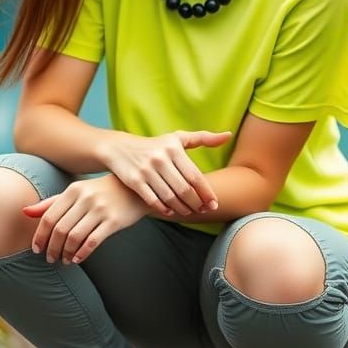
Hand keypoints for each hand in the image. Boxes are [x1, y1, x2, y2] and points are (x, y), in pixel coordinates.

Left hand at [22, 174, 149, 265]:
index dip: (40, 236)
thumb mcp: (75, 193)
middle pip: (60, 229)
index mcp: (73, 191)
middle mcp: (85, 199)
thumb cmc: (99, 192)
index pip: (49, 217)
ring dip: (66, 252)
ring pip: (75, 237)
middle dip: (52, 248)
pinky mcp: (114, 221)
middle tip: (50, 259)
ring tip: (64, 260)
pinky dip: (82, 253)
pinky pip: (93, 241)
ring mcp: (100, 209)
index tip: (36, 250)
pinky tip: (77, 259)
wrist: (133, 189)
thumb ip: (51, 203)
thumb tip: (24, 212)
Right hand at [101, 129, 232, 216]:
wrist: (119, 148)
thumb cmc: (155, 145)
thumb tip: (228, 135)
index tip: (214, 204)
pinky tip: (170, 211)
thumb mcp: (177, 138)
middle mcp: (160, 158)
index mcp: (173, 148)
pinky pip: (153, 200)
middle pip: (184, 189)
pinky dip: (164, 208)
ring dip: (182, 208)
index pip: (195, 176)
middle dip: (196, 204)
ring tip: (188, 212)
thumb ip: (203, 138)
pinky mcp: (134, 181)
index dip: (206, 193)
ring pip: (170, 197)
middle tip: (202, 211)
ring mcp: (146, 170)